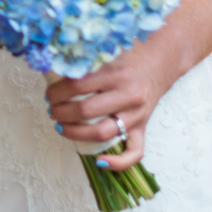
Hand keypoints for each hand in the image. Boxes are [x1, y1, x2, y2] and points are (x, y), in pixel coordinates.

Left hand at [44, 41, 184, 170]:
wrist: (162, 58)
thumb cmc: (130, 52)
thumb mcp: (107, 49)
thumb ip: (85, 58)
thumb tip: (53, 65)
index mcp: (114, 73)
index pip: (76, 86)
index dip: (56, 93)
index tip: (49, 94)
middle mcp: (127, 95)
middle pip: (85, 111)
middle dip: (60, 113)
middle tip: (51, 109)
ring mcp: (136, 113)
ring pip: (103, 132)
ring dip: (76, 133)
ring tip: (61, 127)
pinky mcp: (143, 125)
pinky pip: (135, 151)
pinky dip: (118, 162)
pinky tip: (100, 161)